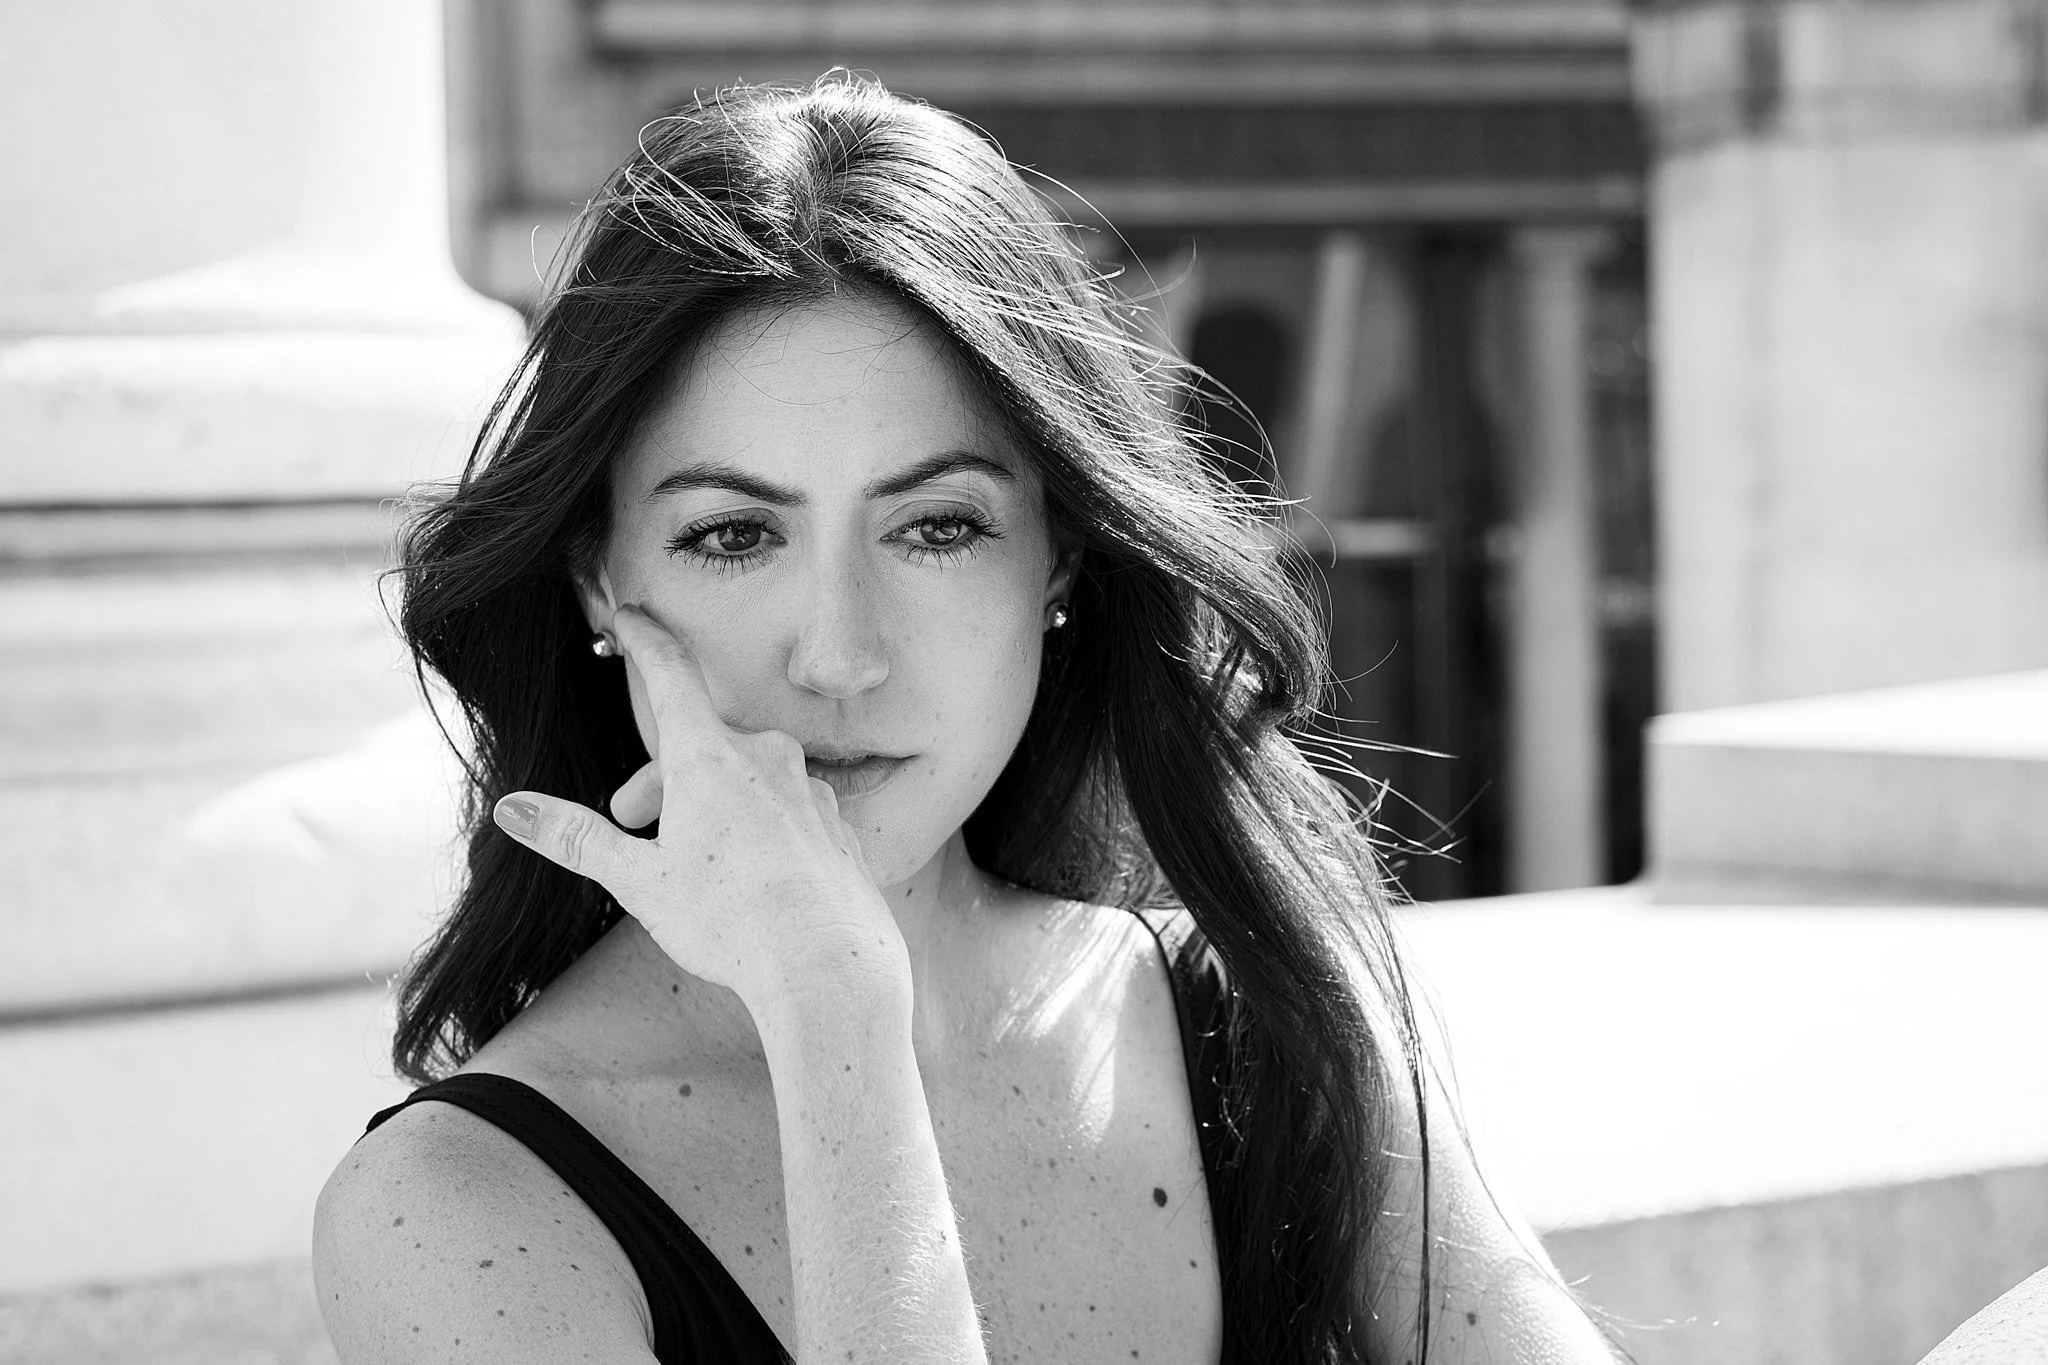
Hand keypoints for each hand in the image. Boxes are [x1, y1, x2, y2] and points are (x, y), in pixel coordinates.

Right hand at [490, 605, 906, 1010]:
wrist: (828, 971)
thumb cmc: (729, 923)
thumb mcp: (638, 881)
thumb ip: (575, 838)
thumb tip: (512, 808)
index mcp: (710, 757)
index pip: (669, 674)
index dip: (643, 641)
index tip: (629, 616)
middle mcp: (766, 759)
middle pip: (700, 744)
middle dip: (660, 779)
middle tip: (633, 823)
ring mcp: (810, 791)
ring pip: (744, 779)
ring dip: (708, 805)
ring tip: (690, 862)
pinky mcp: (837, 826)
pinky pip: (785, 810)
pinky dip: (756, 829)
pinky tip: (750, 880)